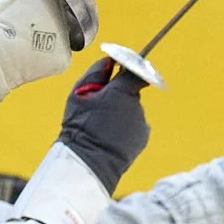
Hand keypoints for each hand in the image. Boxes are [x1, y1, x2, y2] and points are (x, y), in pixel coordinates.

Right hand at [57, 60, 149, 193]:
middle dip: (117, 96)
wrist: (90, 161)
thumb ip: (96, 73)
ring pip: (132, 110)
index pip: (135, 70)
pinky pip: (135, 125)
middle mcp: (136, 105)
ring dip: (121, 113)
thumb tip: (109, 61)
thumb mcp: (79, 93)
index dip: (127, 69)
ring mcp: (142, 122)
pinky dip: (126, 128)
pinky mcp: (143, 137)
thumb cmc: (81, 127)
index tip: (119, 70)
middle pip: (129, 92)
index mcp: (121, 91)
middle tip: (99, 108)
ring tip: (103, 126)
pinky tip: (111, 136)